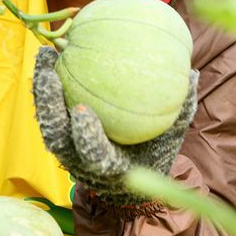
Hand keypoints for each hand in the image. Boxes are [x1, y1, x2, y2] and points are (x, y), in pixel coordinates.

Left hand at [32, 46, 198, 205]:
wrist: (126, 183)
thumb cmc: (153, 157)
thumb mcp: (171, 139)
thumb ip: (180, 111)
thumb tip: (193, 74)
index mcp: (108, 168)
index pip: (92, 155)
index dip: (85, 136)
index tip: (84, 112)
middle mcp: (79, 161)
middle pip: (56, 137)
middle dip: (50, 107)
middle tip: (51, 74)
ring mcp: (65, 149)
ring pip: (47, 122)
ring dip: (42, 90)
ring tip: (44, 55)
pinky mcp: (60, 135)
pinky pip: (49, 108)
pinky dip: (47, 83)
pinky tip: (50, 52)